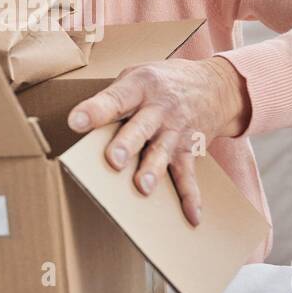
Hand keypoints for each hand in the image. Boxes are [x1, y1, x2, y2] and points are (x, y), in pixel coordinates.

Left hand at [67, 57, 250, 226]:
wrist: (215, 85)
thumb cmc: (163, 83)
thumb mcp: (137, 76)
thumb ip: (112, 99)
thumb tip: (82, 126)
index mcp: (140, 87)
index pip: (115, 98)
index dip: (95, 110)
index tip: (76, 121)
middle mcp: (158, 109)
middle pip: (141, 127)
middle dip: (127, 144)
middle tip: (114, 160)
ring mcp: (175, 131)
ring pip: (162, 152)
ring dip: (153, 170)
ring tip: (143, 188)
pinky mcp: (189, 150)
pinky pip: (189, 175)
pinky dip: (191, 196)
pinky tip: (191, 216)